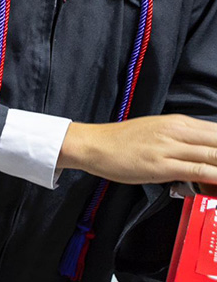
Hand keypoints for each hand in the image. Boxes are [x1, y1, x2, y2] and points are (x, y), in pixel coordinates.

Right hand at [58, 115, 216, 185]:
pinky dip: (214, 176)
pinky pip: (197, 170)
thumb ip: (182, 139)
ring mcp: (169, 148)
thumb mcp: (157, 131)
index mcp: (178, 122)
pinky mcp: (161, 166)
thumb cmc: (122, 141)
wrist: (93, 145)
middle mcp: (177, 131)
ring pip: (214, 155)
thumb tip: (204, 150)